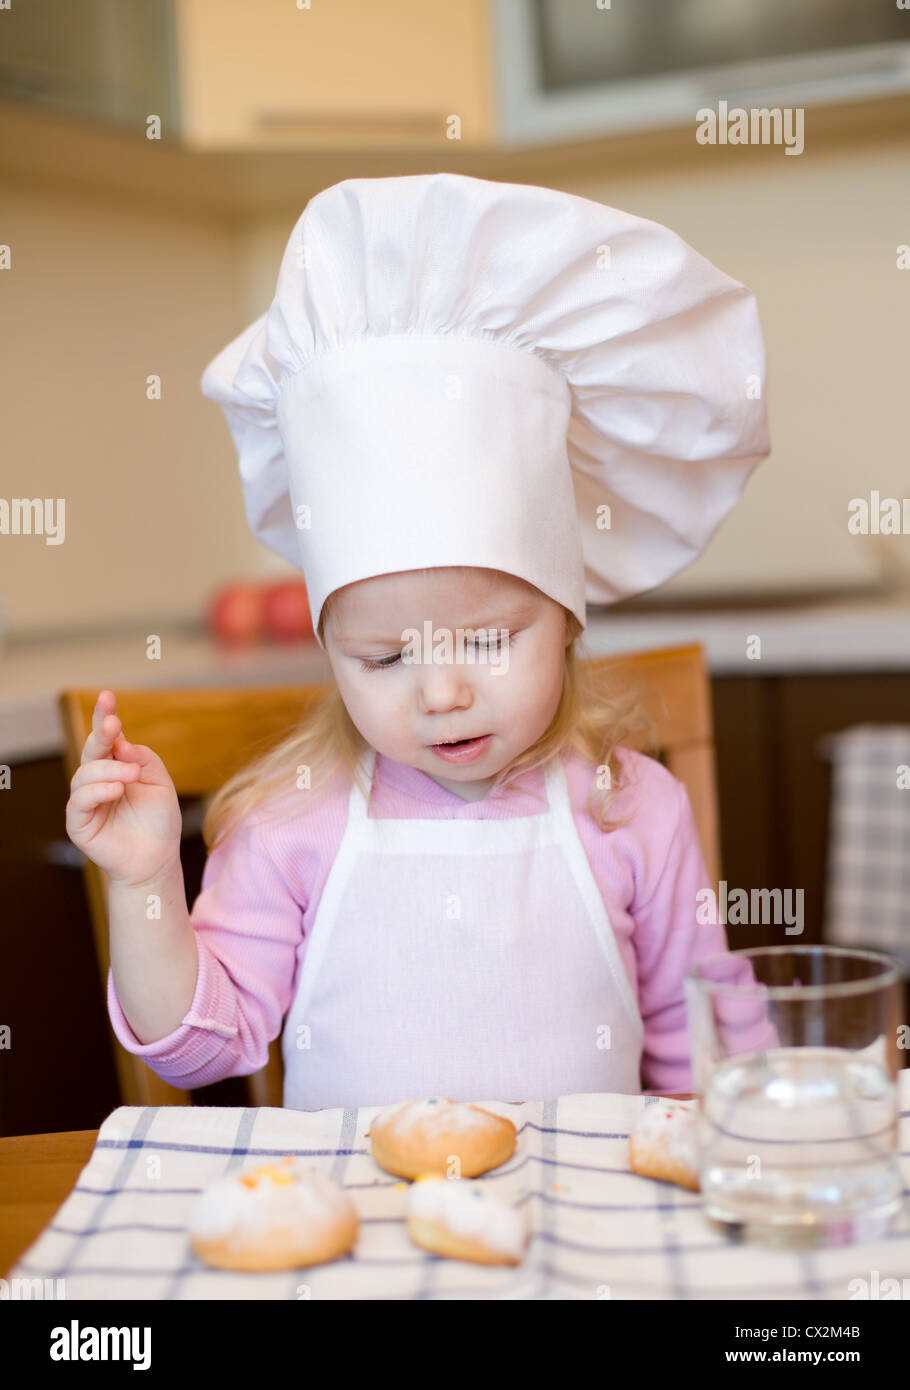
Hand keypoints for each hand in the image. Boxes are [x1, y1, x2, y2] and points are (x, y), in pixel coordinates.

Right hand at [65, 690, 182, 888]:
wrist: (156, 859)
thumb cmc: (159, 821)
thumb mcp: (160, 783)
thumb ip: (144, 759)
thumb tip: (121, 743)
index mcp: (116, 765)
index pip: (107, 737)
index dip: (104, 716)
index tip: (107, 696)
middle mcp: (98, 779)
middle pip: (92, 750)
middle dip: (101, 735)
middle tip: (115, 726)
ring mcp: (86, 800)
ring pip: (86, 773)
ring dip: (109, 769)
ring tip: (130, 775)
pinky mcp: (79, 822)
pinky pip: (80, 801)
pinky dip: (98, 791)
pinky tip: (116, 789)